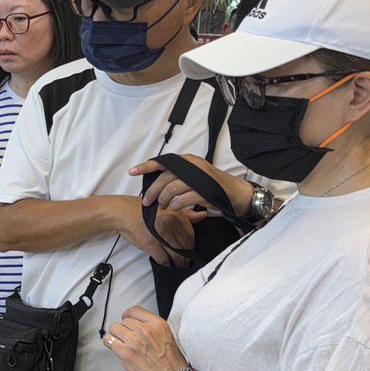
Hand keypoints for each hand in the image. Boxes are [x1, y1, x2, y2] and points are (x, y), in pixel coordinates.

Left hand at [103, 307, 189, 370]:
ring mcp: (134, 341)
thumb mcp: (167, 336)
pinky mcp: (125, 352)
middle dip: (125, 329)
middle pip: (124, 320)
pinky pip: (109, 340)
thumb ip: (151, 328)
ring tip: (123, 343)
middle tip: (129, 338)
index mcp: (157, 324)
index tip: (127, 320)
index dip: (128, 315)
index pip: (135, 310)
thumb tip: (134, 324)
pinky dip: (110, 343)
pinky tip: (117, 348)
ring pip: (115, 328)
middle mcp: (146, 330)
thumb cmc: (171, 363)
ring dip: (117, 335)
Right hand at [118, 197, 195, 266]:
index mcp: (176, 215)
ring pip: (176, 255)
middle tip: (185, 262)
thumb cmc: (142, 211)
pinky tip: (166, 264)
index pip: (190, 236)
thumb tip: (203, 215)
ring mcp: (161, 234)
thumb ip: (186, 214)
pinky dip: (165, 264)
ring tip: (178, 265)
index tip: (189, 251)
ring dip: (178, 263)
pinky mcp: (150, 243)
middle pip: (185, 247)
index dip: (191, 246)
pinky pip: (163, 258)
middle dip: (186, 256)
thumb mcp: (166, 208)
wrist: (122, 212)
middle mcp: (170, 224)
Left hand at [130, 155, 252, 217]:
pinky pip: (184, 199)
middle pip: (164, 178)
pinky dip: (177, 205)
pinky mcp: (206, 192)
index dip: (146, 166)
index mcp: (188, 161)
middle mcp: (193, 167)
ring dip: (164, 200)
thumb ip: (176, 178)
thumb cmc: (213, 188)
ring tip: (163, 207)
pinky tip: (175, 208)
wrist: (238, 194)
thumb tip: (155, 186)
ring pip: (172, 188)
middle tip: (147, 202)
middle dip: (152, 191)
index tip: (132, 172)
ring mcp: (200, 179)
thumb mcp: (193, 179)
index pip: (163, 162)